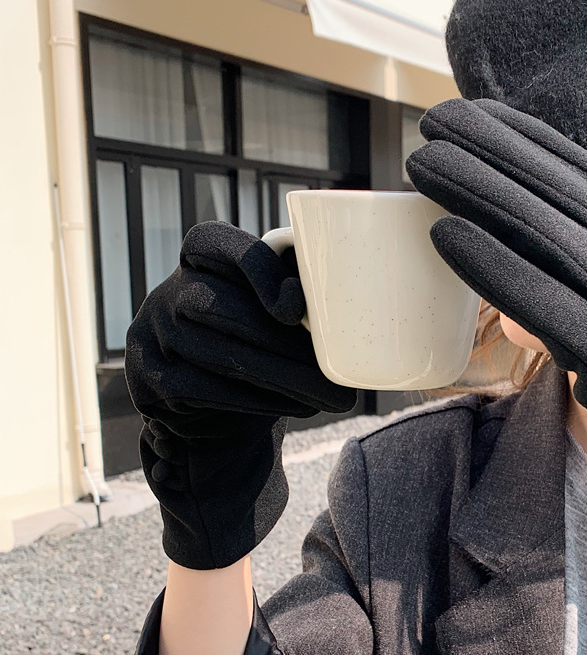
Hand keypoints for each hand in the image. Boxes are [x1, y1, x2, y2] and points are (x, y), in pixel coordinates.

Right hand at [125, 220, 356, 570]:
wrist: (213, 396)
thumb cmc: (262, 336)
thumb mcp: (281, 304)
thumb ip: (309, 284)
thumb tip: (367, 286)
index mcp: (202, 254)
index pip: (220, 246)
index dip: (257, 272)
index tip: (297, 310)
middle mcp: (168, 289)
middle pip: (223, 311)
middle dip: (286, 350)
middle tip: (340, 382)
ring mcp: (151, 333)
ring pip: (218, 356)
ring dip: (280, 382)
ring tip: (328, 399)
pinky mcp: (151, 378)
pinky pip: (204, 390)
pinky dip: (254, 401)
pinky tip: (290, 408)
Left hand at [405, 98, 586, 654]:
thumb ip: (577, 284)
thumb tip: (508, 263)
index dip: (528, 135)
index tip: (478, 113)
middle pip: (558, 189)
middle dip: (491, 147)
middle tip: (433, 121)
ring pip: (544, 232)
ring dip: (477, 190)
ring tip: (422, 165)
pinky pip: (539, 298)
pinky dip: (488, 263)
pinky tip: (443, 236)